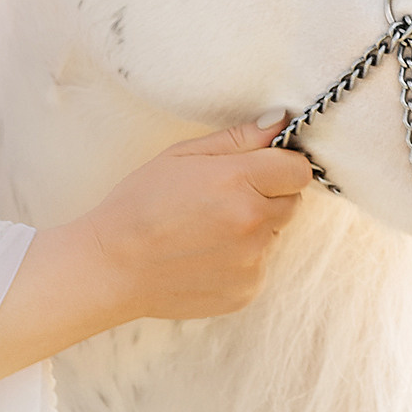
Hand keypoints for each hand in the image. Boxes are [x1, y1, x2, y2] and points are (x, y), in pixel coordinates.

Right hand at [0, 119, 310, 411]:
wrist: (112, 266)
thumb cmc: (139, 203)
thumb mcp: (181, 155)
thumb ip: (237, 138)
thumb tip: (280, 121)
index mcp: (239, 181)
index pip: (299, 170)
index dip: (282, 167)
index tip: (260, 170)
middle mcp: (253, 222)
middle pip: (292, 202)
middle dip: (267, 196)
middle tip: (223, 200)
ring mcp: (253, 261)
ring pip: (275, 235)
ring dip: (255, 229)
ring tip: (207, 231)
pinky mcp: (248, 290)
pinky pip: (260, 266)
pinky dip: (241, 261)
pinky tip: (204, 257)